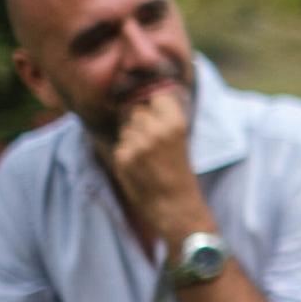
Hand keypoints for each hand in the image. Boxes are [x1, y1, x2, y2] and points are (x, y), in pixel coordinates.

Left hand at [110, 91, 209, 244]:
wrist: (175, 206)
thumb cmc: (180, 172)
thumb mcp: (180, 139)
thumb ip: (164, 118)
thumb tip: (142, 98)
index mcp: (176, 123)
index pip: (156, 95)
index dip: (154, 104)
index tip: (157, 115)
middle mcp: (156, 130)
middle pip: (136, 109)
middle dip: (139, 120)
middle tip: (151, 140)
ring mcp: (138, 144)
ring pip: (125, 126)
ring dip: (131, 135)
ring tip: (146, 154)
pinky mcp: (123, 157)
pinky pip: (120, 143)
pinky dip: (126, 152)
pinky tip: (138, 165)